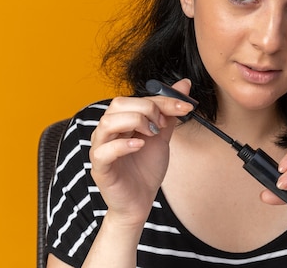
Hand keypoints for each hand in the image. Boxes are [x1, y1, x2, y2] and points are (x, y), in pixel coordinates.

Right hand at [88, 79, 193, 226]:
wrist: (141, 201)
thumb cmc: (146, 169)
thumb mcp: (162, 136)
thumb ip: (169, 112)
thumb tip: (184, 85)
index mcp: (121, 120)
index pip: (138, 98)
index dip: (163, 100)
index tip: (185, 105)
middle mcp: (108, 131)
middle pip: (119, 104)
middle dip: (147, 108)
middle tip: (163, 124)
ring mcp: (101, 148)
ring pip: (108, 123)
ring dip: (135, 122)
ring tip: (152, 134)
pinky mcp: (100, 167)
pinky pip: (103, 151)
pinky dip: (123, 145)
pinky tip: (140, 146)